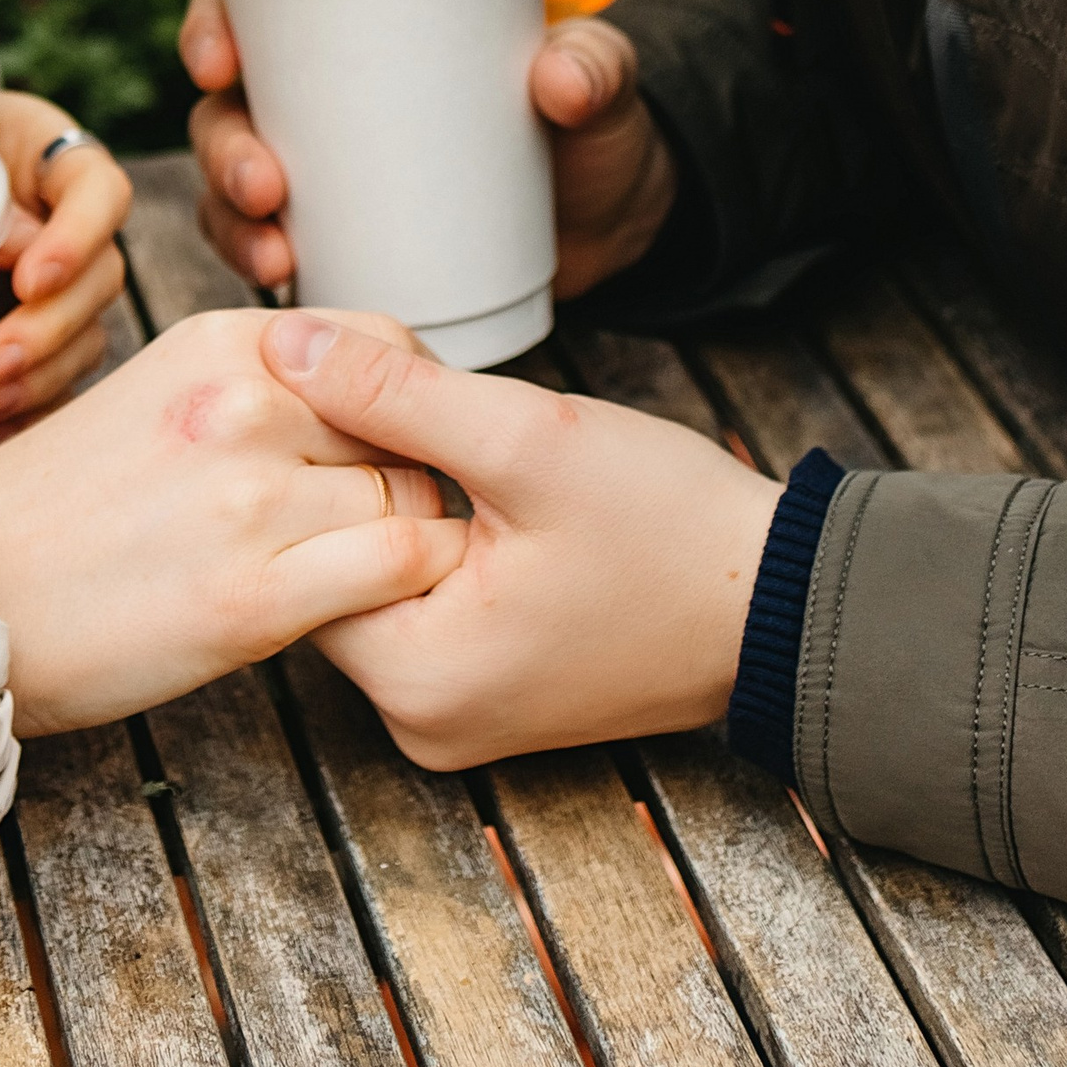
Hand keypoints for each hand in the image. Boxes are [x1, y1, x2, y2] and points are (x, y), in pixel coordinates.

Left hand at [0, 88, 131, 431]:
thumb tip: (11, 248)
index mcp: (56, 164)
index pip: (101, 193)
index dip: (78, 239)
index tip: (30, 280)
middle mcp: (74, 228)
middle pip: (100, 279)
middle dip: (47, 331)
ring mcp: (63, 286)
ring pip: (86, 337)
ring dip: (38, 378)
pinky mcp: (40, 337)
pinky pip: (58, 381)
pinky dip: (31, 412)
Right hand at [0, 307, 468, 732]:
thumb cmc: (60, 509)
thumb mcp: (158, 395)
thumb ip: (257, 382)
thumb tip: (364, 396)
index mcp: (221, 344)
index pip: (381, 345)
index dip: (405, 403)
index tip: (395, 448)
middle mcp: (245, 402)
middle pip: (407, 428)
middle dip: (411, 476)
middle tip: (379, 523)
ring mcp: (252, 497)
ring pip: (413, 499)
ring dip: (409, 540)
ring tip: (365, 572)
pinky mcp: (256, 595)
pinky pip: (399, 566)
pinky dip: (409, 587)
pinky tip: (372, 608)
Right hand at [182, 0, 678, 300]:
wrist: (617, 223)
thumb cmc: (593, 127)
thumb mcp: (600, 84)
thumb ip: (594, 69)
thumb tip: (560, 80)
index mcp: (359, 30)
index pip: (251, 8)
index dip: (212, 26)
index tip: (221, 62)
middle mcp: (321, 101)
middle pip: (226, 109)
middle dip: (223, 147)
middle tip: (265, 184)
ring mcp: (326, 179)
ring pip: (234, 189)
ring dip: (230, 220)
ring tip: (275, 254)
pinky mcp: (343, 246)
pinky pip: (271, 254)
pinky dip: (261, 268)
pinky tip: (282, 287)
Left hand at [258, 314, 779, 766]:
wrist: (779, 599)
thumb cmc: (668, 526)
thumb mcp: (527, 438)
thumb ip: (395, 393)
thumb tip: (287, 345)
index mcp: (414, 679)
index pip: (300, 551)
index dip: (322, 455)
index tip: (362, 392)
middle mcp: (420, 721)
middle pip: (336, 571)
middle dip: (366, 482)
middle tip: (418, 409)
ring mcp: (455, 716)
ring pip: (382, 582)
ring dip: (404, 510)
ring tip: (463, 448)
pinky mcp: (489, 695)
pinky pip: (427, 609)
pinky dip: (440, 545)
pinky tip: (483, 494)